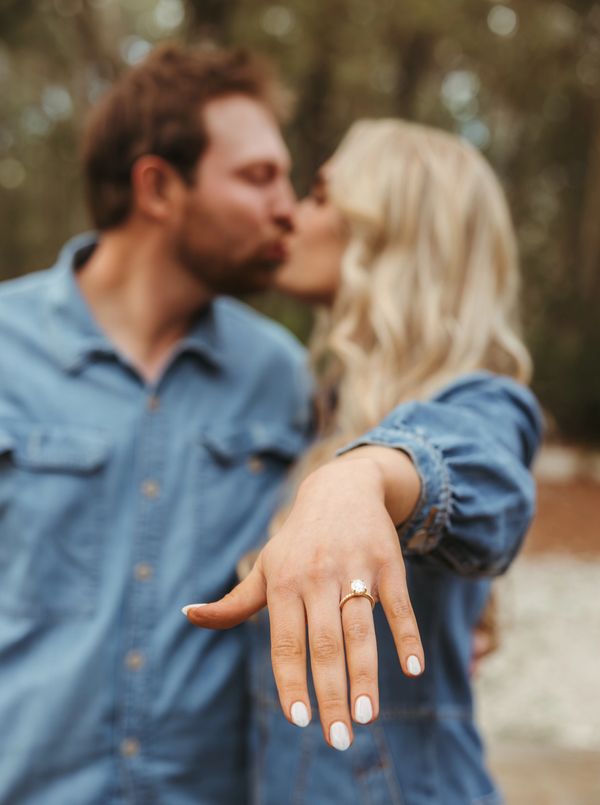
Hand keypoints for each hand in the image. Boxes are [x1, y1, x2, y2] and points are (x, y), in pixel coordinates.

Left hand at [183, 449, 424, 750]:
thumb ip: (234, 602)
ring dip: (365, 675)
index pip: (286, 642)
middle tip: (338, 740)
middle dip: (331, 694)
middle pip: (325, 644)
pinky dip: (407, 637)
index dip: (291, 680)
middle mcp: (318, 577)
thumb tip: (189, 615)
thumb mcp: (265, 567)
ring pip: (360, 630)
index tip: (298, 719)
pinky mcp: (388, 563)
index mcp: (284, 584)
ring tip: (366, 717)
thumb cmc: (297, 541)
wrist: (341, 489)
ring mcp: (355, 569)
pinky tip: (412, 669)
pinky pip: (398, 605)